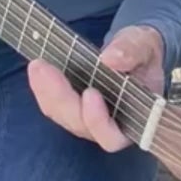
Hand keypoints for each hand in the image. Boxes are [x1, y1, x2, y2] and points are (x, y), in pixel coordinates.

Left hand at [27, 24, 165, 152]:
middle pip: (81, 126)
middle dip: (61, 99)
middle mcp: (109, 127)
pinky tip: (37, 69)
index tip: (90, 93)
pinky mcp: (73, 109)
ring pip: (63, 117)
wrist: (134, 50)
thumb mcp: (144, 44)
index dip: (99, 121)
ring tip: (38, 65)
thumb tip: (110, 59)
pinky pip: (54, 106)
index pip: (114, 136)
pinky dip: (43, 89)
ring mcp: (88, 120)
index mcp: (135, 119)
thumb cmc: (142, 52)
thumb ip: (132, 51)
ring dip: (47, 93)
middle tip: (45, 69)